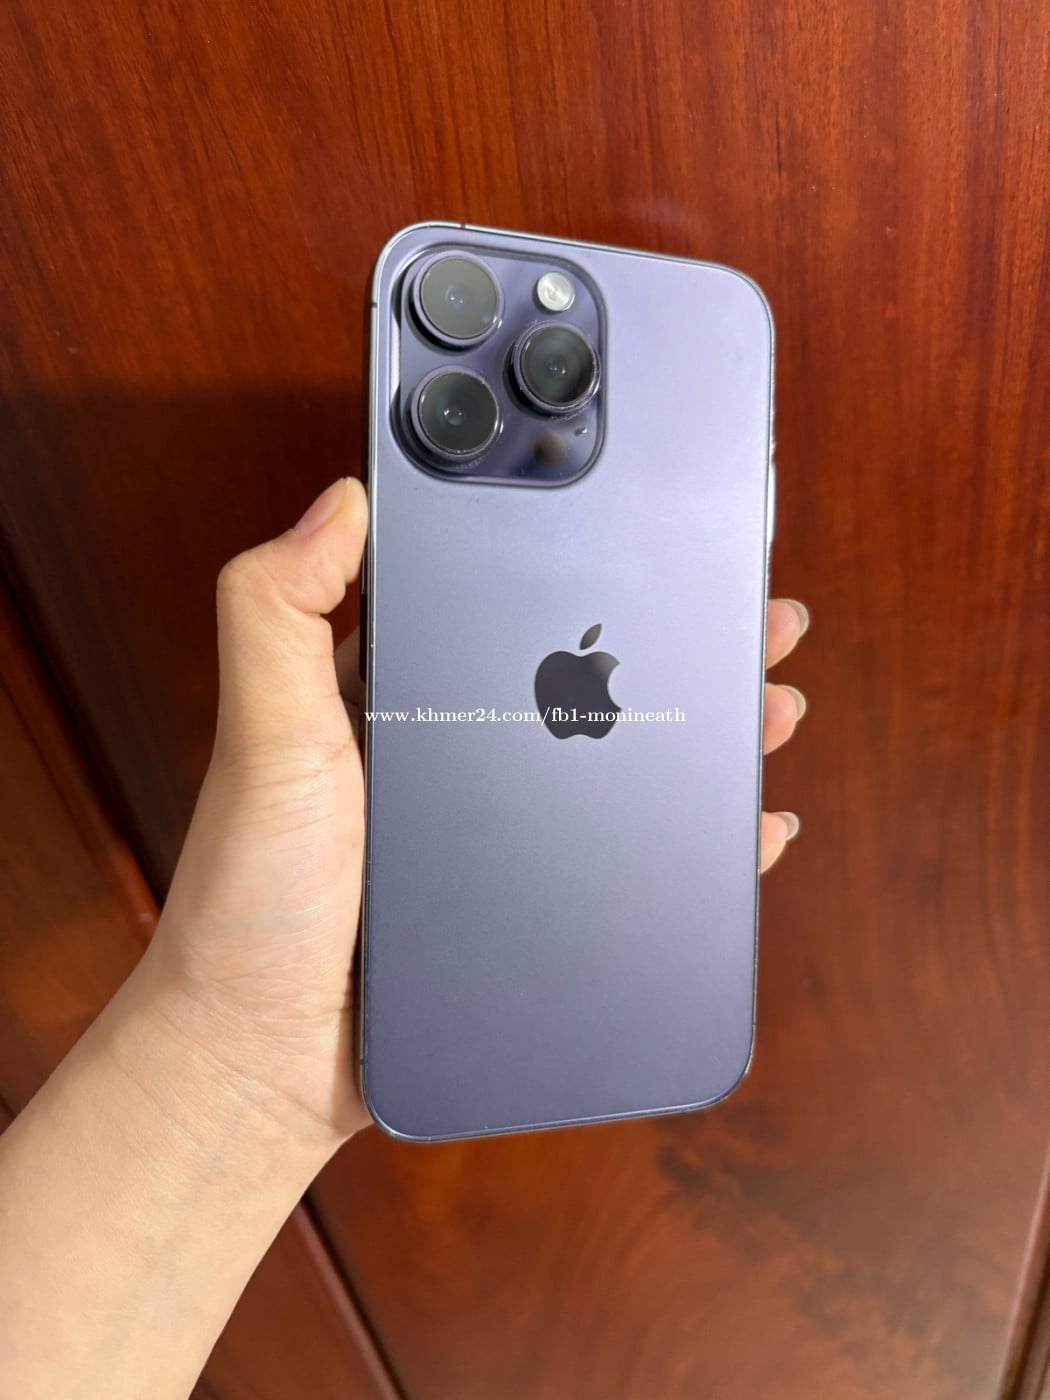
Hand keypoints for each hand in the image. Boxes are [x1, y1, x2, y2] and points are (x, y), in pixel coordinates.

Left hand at [141, 478, 808, 1148]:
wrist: (267, 1057)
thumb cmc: (254, 899)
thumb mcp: (266, 735)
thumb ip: (280, 611)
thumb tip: (343, 496)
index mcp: (396, 697)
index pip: (502, 608)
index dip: (580, 572)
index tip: (650, 542)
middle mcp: (451, 756)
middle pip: (583, 684)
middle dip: (674, 648)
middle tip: (754, 624)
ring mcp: (495, 836)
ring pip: (619, 764)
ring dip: (699, 732)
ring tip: (769, 706)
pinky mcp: (523, 906)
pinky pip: (625, 857)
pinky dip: (688, 838)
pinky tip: (746, 825)